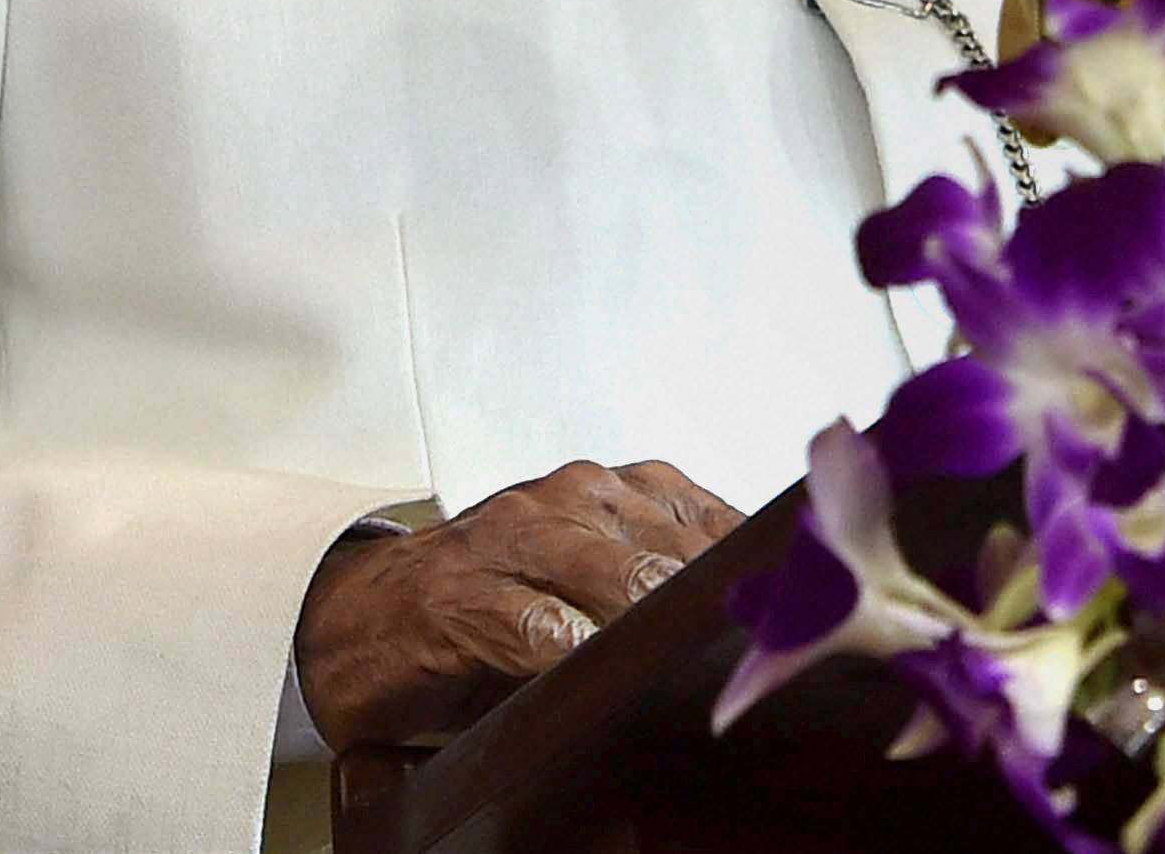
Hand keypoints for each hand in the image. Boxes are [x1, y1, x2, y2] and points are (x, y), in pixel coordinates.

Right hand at [293, 458, 742, 751]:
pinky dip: (572, 652)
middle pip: (675, 552)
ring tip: (697, 668)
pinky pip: (532, 624)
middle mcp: (570, 498)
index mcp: (616, 489)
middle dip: (722, 611)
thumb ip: (670, 586)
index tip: (804, 626)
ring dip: (659, 624)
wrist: (360, 613)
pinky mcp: (461, 597)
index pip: (717, 523)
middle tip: (766, 661)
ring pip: (614, 575)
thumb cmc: (492, 598)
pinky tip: (597, 675)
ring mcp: (513, 539)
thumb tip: (777, 626)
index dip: (765, 579)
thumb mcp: (592, 578)